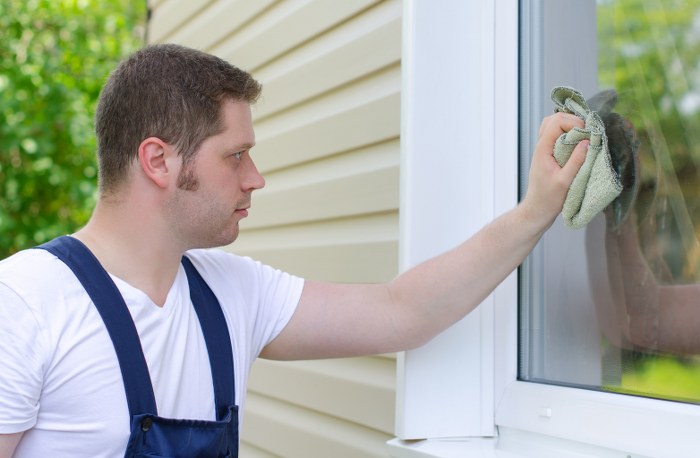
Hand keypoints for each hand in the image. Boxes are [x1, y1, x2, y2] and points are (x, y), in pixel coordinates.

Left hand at [520, 112, 587, 229]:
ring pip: (553, 126)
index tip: (587, 133)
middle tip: (587, 131)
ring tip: (584, 135)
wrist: (537, 210)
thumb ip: (576, 161)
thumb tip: (588, 141)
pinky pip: (557, 136)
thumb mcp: (565, 182)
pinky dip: (568, 134)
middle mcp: (541, 146)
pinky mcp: (549, 155)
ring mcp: (544, 150)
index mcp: (543, 150)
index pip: (556, 122)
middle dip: (572, 120)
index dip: (573, 122)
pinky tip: (579, 143)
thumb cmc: (549, 199)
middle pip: (553, 119)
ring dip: (569, 125)